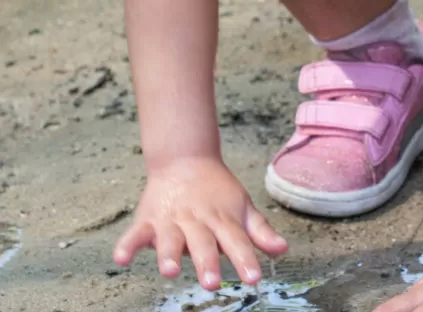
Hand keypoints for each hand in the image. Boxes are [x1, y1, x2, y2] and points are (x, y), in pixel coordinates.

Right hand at [113, 156, 286, 289]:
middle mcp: (197, 221)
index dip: (245, 259)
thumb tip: (283, 250)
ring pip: (170, 239)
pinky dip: (128, 244)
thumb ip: (259, 232)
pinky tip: (122, 257)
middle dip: (207, 262)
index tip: (253, 278)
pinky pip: (136, 233)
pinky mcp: (148, 220)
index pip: (236, 240)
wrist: (185, 158)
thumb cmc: (217, 190)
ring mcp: (171, 220)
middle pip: (203, 243)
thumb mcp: (242, 207)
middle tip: (211, 283)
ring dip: (169, 254)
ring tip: (169, 271)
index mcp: (222, 219)